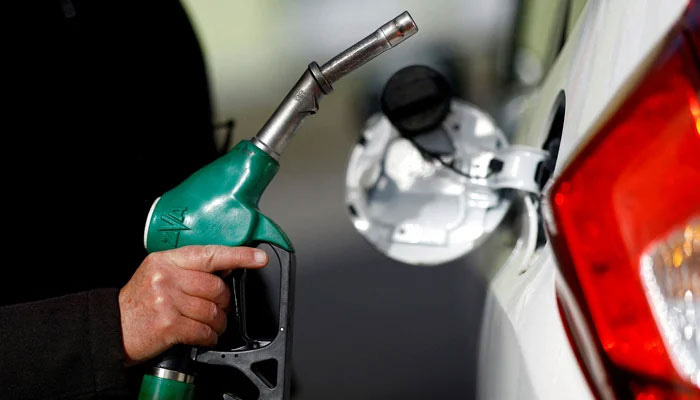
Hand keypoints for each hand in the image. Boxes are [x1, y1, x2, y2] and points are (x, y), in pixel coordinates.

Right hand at [118, 245, 267, 365]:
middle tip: (218, 309)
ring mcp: (167, 301)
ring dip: (218, 323)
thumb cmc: (137, 304)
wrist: (110, 329)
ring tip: (211, 326)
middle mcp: (167, 277)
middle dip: (223, 302)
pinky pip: (204, 331)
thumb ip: (187, 270)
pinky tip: (204, 337)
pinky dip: (209, 337)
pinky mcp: (168, 325)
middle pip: (216, 287)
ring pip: (213, 310)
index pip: (210, 254)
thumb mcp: (157, 274)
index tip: (259, 258)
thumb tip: (223, 270)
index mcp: (166, 260)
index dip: (239, 256)